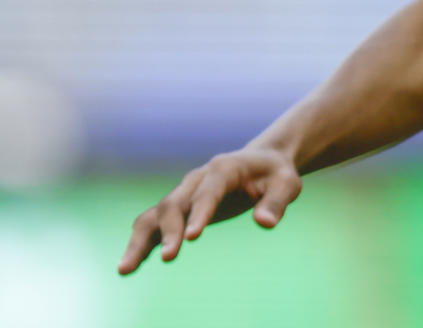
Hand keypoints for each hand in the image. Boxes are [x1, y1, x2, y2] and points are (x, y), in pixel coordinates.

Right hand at [118, 146, 302, 274]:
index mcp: (224, 168)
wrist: (262, 162)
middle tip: (170, 257)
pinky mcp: (179, 208)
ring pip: (155, 214)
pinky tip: (129, 266)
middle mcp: (196, 179)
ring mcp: (184, 193)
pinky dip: (140, 242)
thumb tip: (265, 223)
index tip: (192, 237)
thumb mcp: (287, 183)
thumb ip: (277, 202)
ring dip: (140, 240)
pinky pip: (152, 224)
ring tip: (125, 269)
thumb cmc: (276, 174)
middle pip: (175, 203)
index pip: (209, 191)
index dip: (200, 212)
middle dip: (170, 230)